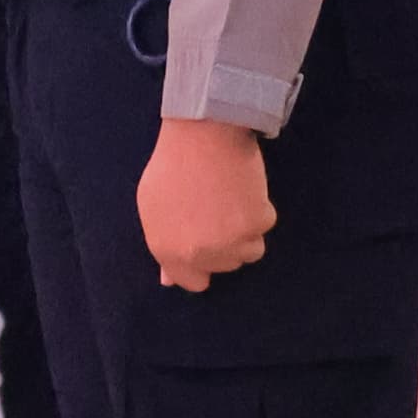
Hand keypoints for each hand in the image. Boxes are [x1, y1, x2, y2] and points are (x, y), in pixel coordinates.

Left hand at [138, 117, 275, 291]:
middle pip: (226, 265)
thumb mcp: (152, 206)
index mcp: (170, 252)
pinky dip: (259, 208)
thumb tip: (169, 280)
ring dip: (245, 231)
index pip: (193, 282)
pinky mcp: (257, 223)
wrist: (202, 135)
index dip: (201, 265)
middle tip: (216, 210)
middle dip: (223, 244)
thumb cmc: (172, 166)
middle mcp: (201, 254)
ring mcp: (231, 241)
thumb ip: (164, 244)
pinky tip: (242, 187)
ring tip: (230, 200)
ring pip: (250, 250)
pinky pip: (264, 224)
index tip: (206, 246)